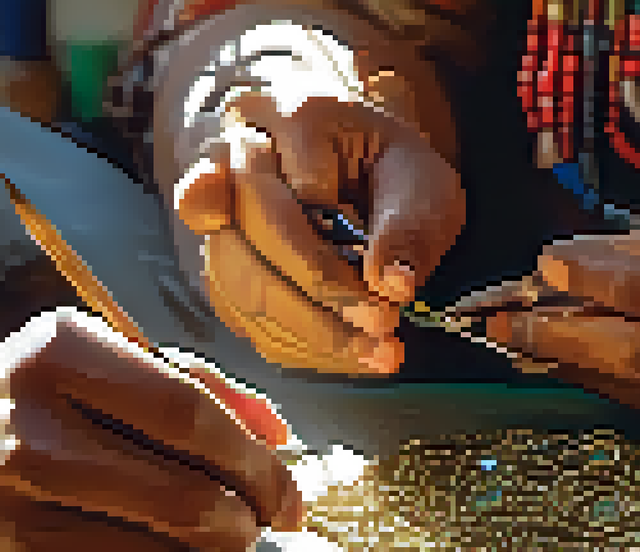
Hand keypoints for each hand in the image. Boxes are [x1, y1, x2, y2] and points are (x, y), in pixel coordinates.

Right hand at [0, 310, 303, 551]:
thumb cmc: (26, 417)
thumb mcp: (96, 367)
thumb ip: (197, 388)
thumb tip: (281, 440)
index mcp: (52, 357)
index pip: (189, 415)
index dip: (258, 463)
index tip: (290, 494)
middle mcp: (24, 438)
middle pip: (189, 499)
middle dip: (247, 521)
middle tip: (257, 525)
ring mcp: (13, 524)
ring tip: (210, 544)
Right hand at [174, 93, 465, 374]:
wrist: (353, 173)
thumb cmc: (390, 171)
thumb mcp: (424, 182)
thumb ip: (411, 224)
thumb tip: (393, 282)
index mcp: (298, 111)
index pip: (302, 174)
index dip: (342, 246)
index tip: (391, 294)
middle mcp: (242, 151)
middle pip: (254, 225)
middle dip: (320, 289)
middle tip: (384, 324)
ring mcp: (217, 205)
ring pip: (236, 274)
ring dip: (306, 328)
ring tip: (375, 352)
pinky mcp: (216, 256)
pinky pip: (237, 308)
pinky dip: (293, 342)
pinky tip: (345, 354)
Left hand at [478, 211, 639, 435]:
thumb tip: (592, 254)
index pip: (633, 288)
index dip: (579, 278)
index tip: (536, 266)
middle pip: (611, 347)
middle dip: (544, 336)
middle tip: (489, 326)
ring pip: (620, 384)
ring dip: (562, 367)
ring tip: (513, 350)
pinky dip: (604, 389)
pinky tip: (573, 374)